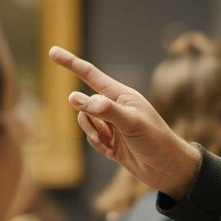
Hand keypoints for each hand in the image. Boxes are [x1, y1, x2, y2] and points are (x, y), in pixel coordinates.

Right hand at [48, 46, 201, 198]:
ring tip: (111, 144)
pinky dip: (99, 146)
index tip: (52, 51)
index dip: (70, 63)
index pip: (90, 74)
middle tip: (107, 133)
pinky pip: (92, 139)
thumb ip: (104, 110)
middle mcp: (115, 106)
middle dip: (89, 120)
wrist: (169, 169)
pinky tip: (115, 154)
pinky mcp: (111, 141)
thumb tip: (74, 98)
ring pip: (85, 122)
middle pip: (84, 104)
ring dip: (93, 134)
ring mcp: (113, 124)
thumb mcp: (131, 123)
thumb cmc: (156, 141)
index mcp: (122, 95)